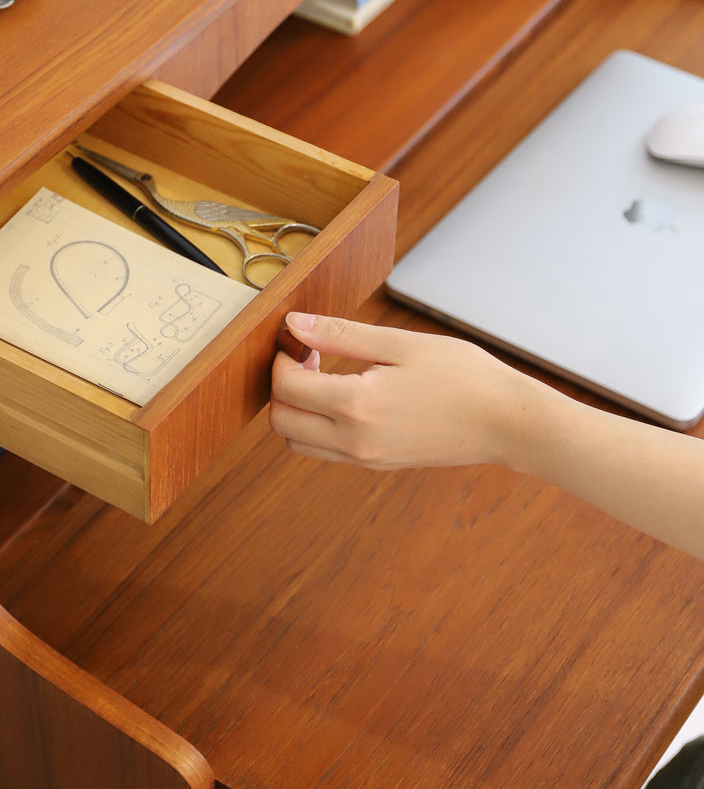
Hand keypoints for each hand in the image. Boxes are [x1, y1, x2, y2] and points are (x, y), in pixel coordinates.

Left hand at [270, 312, 531, 469]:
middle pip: (282, 421)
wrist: (506, 422)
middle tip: (309, 355)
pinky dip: (317, 425)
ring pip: (299, 442)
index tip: (302, 337)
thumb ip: (340, 335)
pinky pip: (326, 451)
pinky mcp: (377, 464)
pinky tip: (346, 395)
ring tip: (327, 375)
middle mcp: (354, 441)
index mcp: (357, 407)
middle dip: (283, 386)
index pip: (286, 388)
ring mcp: (365, 458)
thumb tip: (294, 324)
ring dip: (297, 409)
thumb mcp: (400, 344)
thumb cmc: (462, 376)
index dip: (283, 358)